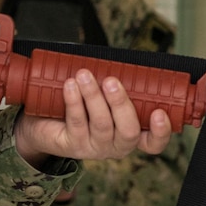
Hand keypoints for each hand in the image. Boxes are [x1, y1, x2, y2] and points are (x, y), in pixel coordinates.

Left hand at [14, 68, 172, 164]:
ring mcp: (94, 148)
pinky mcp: (72, 145)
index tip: (159, 112)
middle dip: (121, 104)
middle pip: (128, 131)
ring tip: (84, 75)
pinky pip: (76, 123)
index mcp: (132, 134)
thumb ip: (116, 84)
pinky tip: (69, 85)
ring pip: (101, 124)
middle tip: (111, 81)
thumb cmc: (84, 105)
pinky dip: (73, 101)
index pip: (153, 142)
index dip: (160, 132)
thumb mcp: (104, 96)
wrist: (45, 122)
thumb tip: (119, 57)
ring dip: (93, 96)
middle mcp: (116, 145)